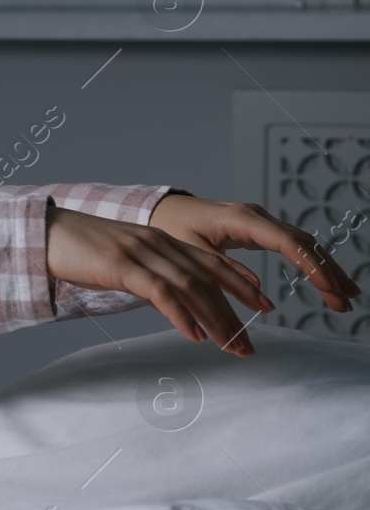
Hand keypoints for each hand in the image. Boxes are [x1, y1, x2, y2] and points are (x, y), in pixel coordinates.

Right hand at [46, 200, 329, 356]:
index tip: (264, 304)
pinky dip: (181, 315)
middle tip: (250, 344)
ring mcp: (140, 253)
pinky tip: (194, 335)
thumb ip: (145, 273)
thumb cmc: (76, 250)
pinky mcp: (121, 265)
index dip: (241, 282)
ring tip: (232, 346)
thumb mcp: (120, 260)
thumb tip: (164, 297)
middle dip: (236, 312)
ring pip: (192, 287)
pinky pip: (160, 292)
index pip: (211, 260)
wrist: (43, 232)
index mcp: (159, 240)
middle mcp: (157, 243)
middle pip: (208, 278)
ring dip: (216, 320)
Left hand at [148, 195, 360, 311]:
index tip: (329, 287)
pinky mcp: (259, 229)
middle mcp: (257, 217)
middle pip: (304, 242)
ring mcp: (261, 222)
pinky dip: (311, 262)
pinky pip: (293, 244)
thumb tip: (259, 294)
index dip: (311, 265)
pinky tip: (325, 281)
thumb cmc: (172, 228)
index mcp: (242, 219)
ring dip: (326, 268)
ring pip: (303, 243)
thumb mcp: (192, 252)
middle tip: (347, 300)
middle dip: (328, 271)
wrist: (163, 209)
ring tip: (346, 297)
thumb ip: (222, 272)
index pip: (287, 241)